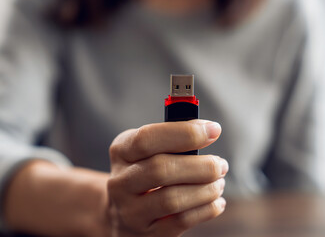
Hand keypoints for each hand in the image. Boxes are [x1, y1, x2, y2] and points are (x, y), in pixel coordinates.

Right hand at [107, 119, 227, 236]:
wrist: (124, 212)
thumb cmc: (145, 172)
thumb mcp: (148, 150)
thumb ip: (172, 139)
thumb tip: (208, 130)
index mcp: (121, 152)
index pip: (147, 138)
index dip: (184, 133)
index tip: (214, 130)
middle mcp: (120, 181)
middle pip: (161, 169)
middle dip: (201, 166)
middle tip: (221, 165)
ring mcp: (130, 211)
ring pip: (172, 199)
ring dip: (206, 189)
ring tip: (219, 183)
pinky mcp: (147, 234)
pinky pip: (181, 221)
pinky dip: (206, 209)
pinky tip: (216, 201)